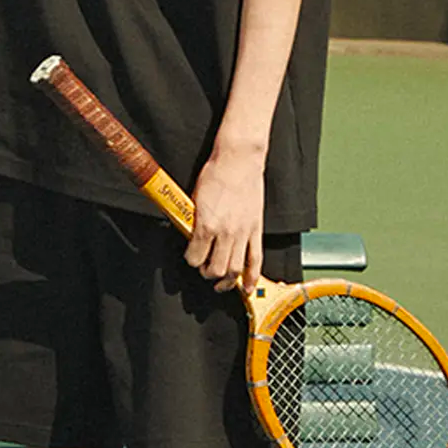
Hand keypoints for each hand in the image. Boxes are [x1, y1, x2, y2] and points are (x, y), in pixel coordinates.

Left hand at [184, 143, 265, 293]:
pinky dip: (252, 277)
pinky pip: (256, 260)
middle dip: (207, 274)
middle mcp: (225, 232)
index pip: (195, 257)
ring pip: (235, 269)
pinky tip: (248, 287)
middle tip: (204, 270)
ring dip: (227, 281)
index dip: (190, 260)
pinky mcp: (256, 229)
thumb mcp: (195, 197)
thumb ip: (194, 220)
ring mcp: (242, 233)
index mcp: (206, 224)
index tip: (190, 258)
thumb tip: (191, 233)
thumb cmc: (215, 173)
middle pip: (215, 269)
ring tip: (222, 283)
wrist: (238, 160)